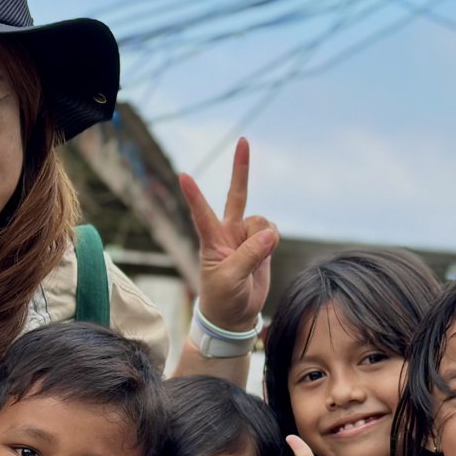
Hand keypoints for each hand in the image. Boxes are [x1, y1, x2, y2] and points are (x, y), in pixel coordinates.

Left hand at [180, 138, 276, 330]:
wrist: (235, 315)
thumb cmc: (223, 299)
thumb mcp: (230, 280)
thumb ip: (249, 256)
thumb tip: (270, 233)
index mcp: (211, 240)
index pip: (201, 213)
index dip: (194, 195)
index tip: (182, 175)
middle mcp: (227, 232)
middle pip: (236, 195)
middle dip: (240, 168)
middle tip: (243, 140)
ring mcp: (245, 235)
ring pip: (262, 221)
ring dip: (264, 238)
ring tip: (252, 261)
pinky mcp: (261, 242)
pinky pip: (273, 231)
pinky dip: (273, 241)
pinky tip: (264, 255)